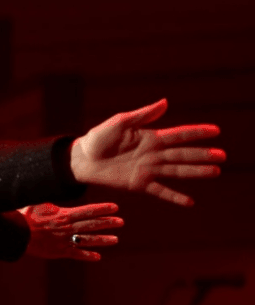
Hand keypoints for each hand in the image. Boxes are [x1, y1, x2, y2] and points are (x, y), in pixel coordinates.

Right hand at [19, 202, 122, 261]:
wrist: (17, 234)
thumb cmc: (25, 216)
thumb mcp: (38, 203)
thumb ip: (50, 199)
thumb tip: (53, 185)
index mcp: (64, 215)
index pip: (88, 211)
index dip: (102, 209)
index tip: (115, 207)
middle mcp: (67, 228)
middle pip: (92, 225)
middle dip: (107, 223)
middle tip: (121, 222)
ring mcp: (64, 240)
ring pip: (88, 240)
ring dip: (102, 240)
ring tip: (115, 240)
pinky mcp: (59, 251)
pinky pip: (76, 254)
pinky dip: (87, 256)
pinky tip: (97, 257)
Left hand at [70, 99, 225, 205]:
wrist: (82, 159)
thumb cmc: (99, 138)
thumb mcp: (120, 122)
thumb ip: (143, 115)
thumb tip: (165, 102)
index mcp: (150, 137)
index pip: (179, 135)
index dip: (197, 133)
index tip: (215, 131)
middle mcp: (153, 154)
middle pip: (182, 154)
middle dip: (202, 155)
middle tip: (222, 156)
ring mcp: (148, 170)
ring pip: (176, 171)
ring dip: (195, 172)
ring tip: (215, 172)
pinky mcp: (139, 184)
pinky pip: (160, 191)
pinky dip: (174, 196)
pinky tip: (189, 202)